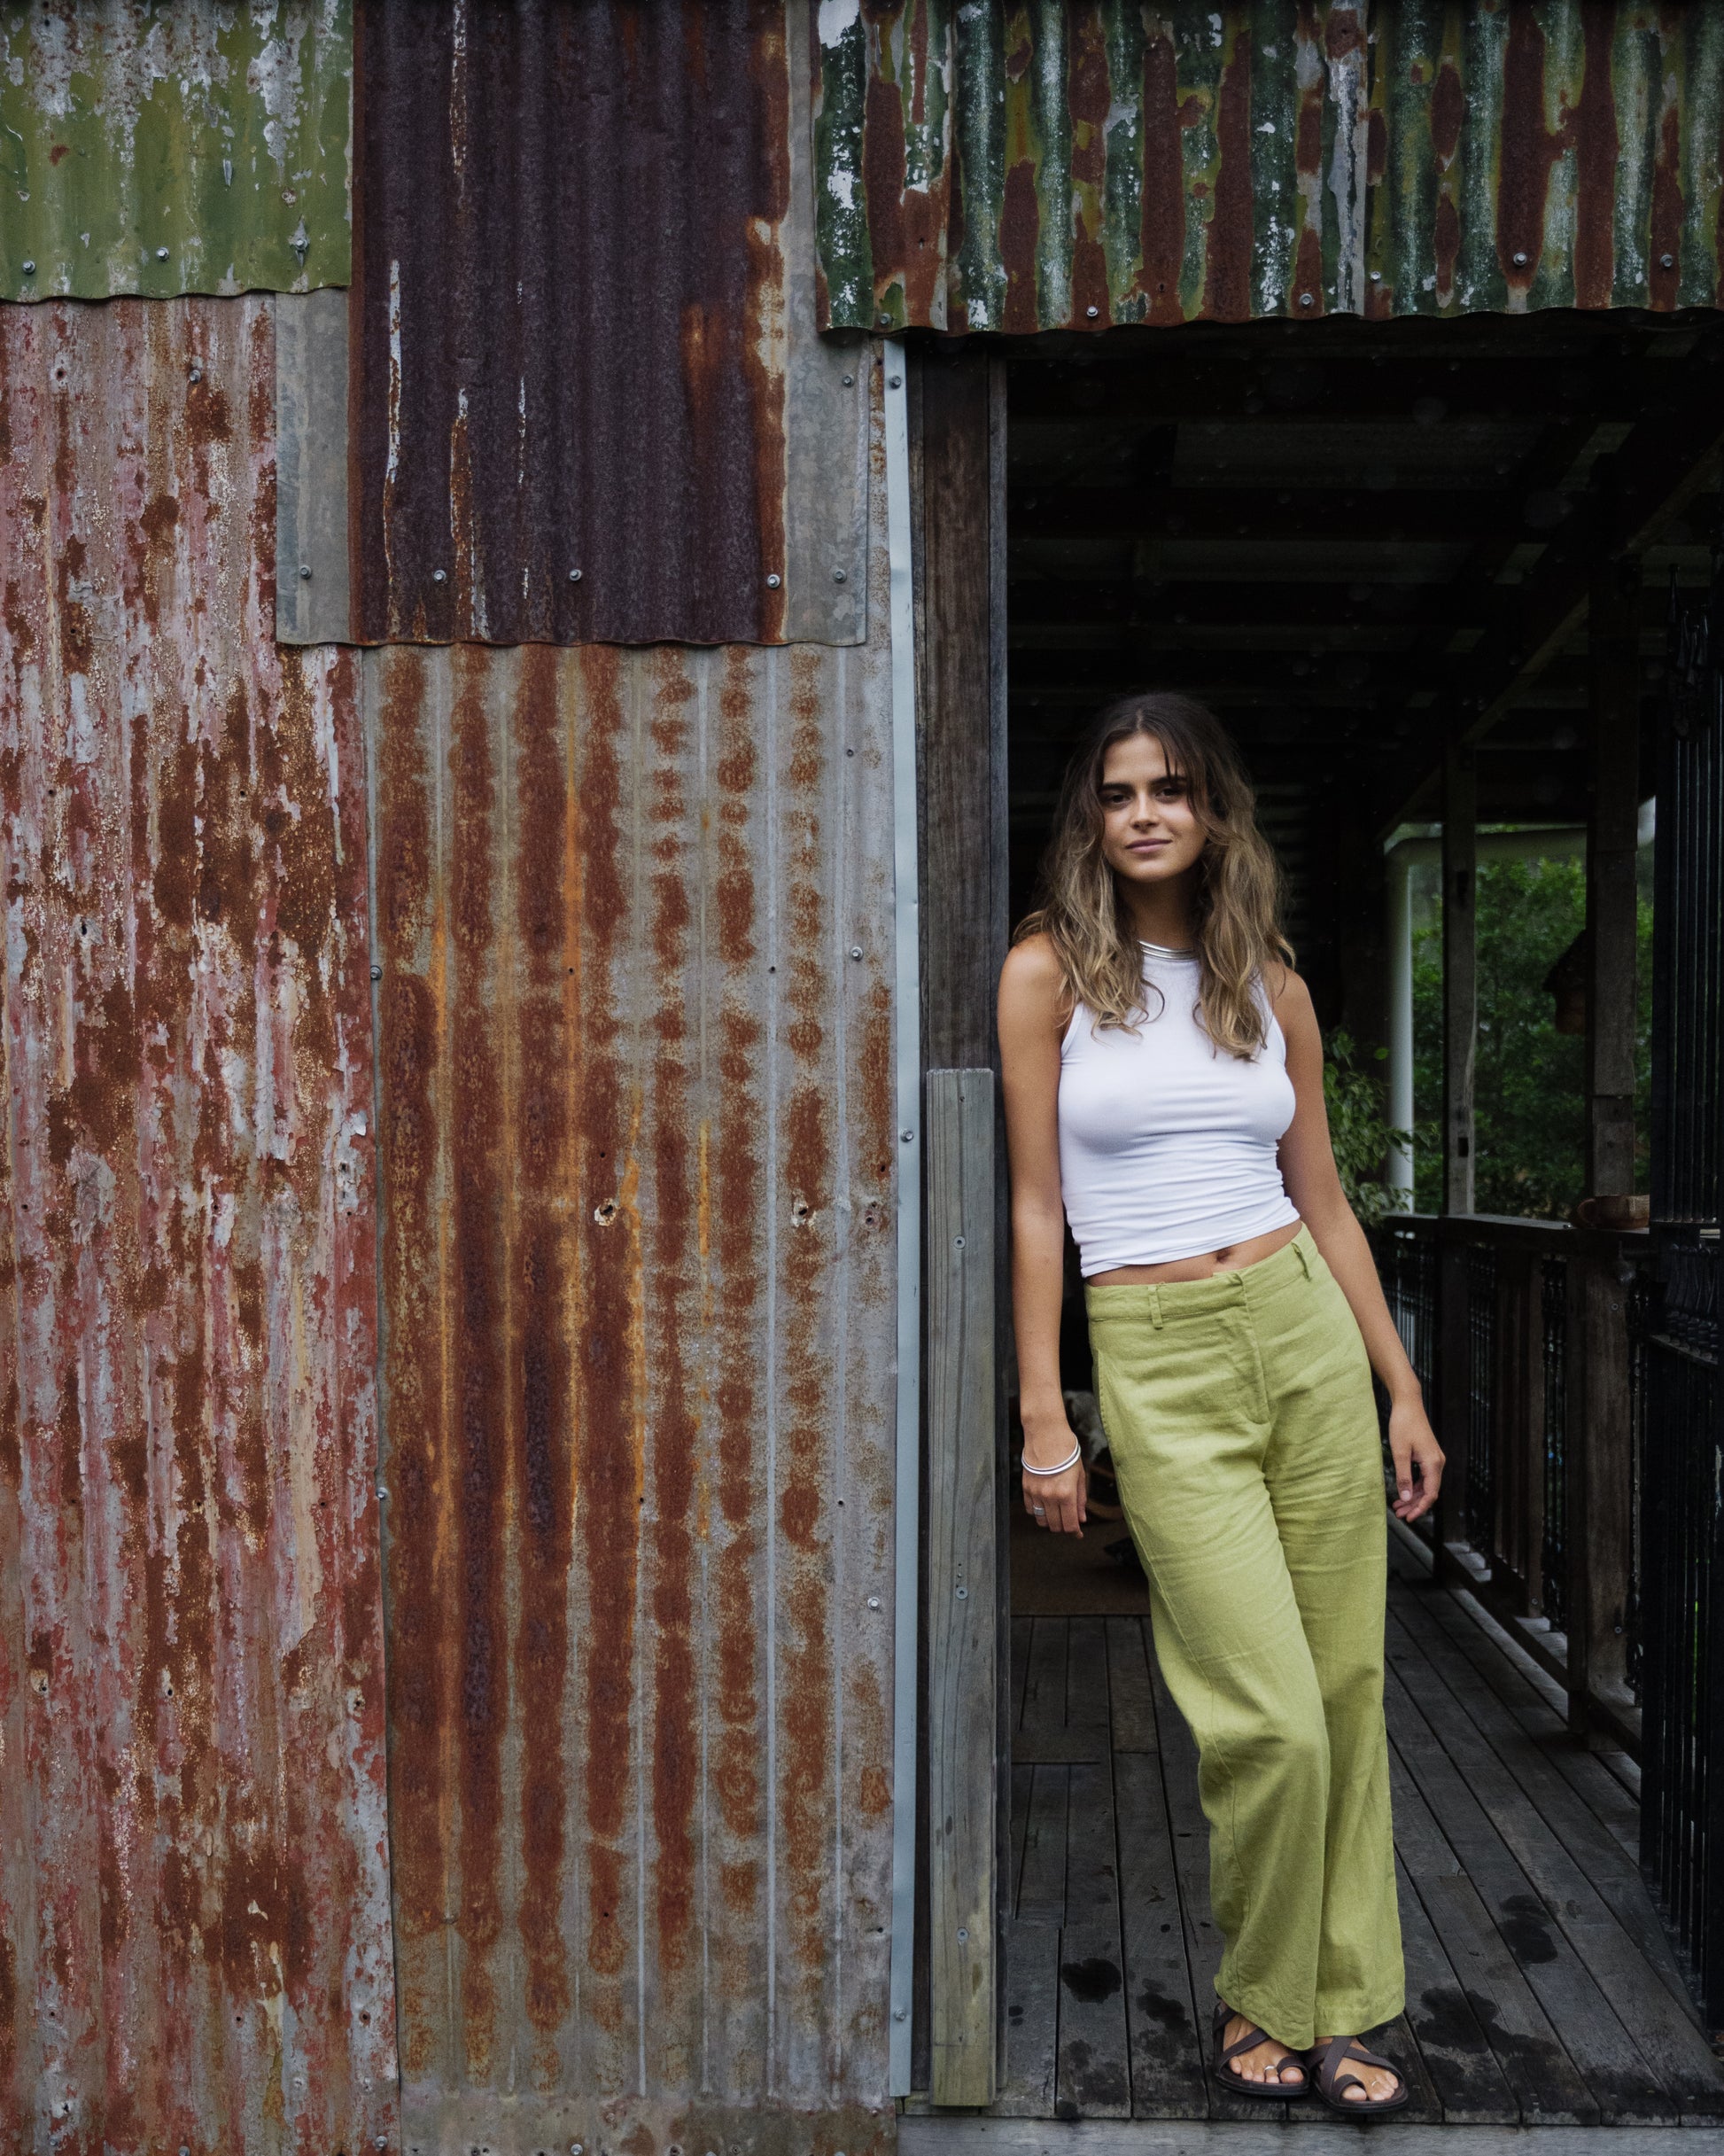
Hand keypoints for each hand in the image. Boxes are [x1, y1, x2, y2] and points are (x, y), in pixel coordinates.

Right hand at [1021, 1422, 1087, 1536]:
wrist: (1046, 1434)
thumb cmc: (1066, 1451)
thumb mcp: (1080, 1475)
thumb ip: (1081, 1499)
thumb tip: (1081, 1518)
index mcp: (1067, 1493)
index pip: (1069, 1525)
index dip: (1075, 1532)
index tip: (1078, 1533)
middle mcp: (1050, 1496)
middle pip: (1055, 1526)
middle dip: (1064, 1527)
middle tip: (1069, 1520)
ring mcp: (1036, 1493)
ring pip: (1042, 1521)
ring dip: (1050, 1521)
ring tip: (1057, 1513)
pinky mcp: (1026, 1487)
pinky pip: (1031, 1509)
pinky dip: (1038, 1512)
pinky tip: (1045, 1504)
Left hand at [1388, 1396, 1442, 1523]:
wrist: (1408, 1404)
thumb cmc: (1403, 1425)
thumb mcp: (1399, 1453)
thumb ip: (1403, 1477)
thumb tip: (1405, 1498)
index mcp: (1433, 1463)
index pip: (1430, 1493)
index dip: (1420, 1508)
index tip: (1409, 1517)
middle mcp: (1438, 1463)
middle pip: (1429, 1491)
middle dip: (1414, 1505)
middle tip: (1400, 1515)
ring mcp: (1434, 1459)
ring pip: (1426, 1485)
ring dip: (1413, 1496)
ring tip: (1398, 1506)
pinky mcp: (1428, 1456)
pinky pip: (1424, 1477)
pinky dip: (1413, 1486)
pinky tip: (1403, 1492)